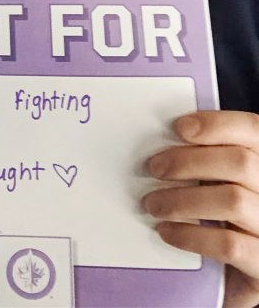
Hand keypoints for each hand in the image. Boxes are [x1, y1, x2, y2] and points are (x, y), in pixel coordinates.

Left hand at [143, 111, 258, 307]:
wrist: (234, 276)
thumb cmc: (222, 220)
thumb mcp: (218, 182)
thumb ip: (206, 160)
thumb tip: (162, 140)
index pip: (253, 129)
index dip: (217, 124)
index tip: (180, 128)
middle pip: (240, 162)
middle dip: (189, 161)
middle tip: (154, 168)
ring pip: (232, 201)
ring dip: (182, 199)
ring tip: (153, 204)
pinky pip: (228, 245)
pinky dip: (190, 235)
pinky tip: (167, 231)